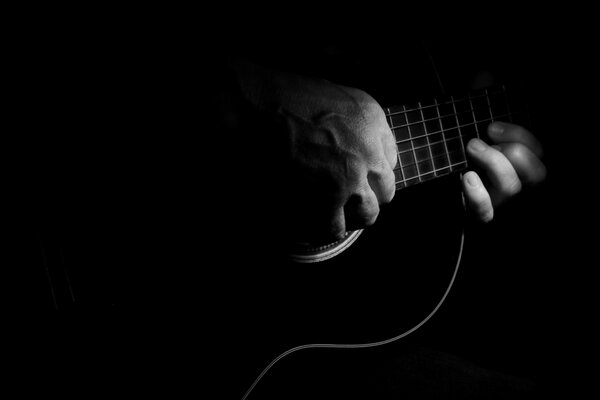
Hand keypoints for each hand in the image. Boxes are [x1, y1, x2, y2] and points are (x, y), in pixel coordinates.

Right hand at [230, 61, 397, 241]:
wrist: (248, 107)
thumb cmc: (276, 95)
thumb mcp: (328, 93)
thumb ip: (350, 121)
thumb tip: (350, 146)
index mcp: (371, 119)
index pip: (389, 157)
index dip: (370, 170)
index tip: (357, 175)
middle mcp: (369, 151)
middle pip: (385, 191)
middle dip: (365, 195)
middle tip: (342, 196)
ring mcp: (349, 180)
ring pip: (367, 214)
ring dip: (348, 215)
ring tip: (325, 210)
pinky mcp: (325, 202)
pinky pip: (334, 228)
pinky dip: (321, 226)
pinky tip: (307, 218)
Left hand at [462, 121, 545, 221]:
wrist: (443, 200)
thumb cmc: (464, 170)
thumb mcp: (482, 152)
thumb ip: (494, 142)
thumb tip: (492, 129)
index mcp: (521, 171)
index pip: (538, 154)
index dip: (519, 136)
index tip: (491, 128)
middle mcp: (517, 189)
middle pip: (536, 173)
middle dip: (512, 150)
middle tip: (479, 143)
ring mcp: (500, 205)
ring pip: (510, 187)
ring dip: (492, 162)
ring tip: (471, 149)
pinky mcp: (480, 217)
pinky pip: (484, 212)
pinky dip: (477, 194)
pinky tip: (468, 178)